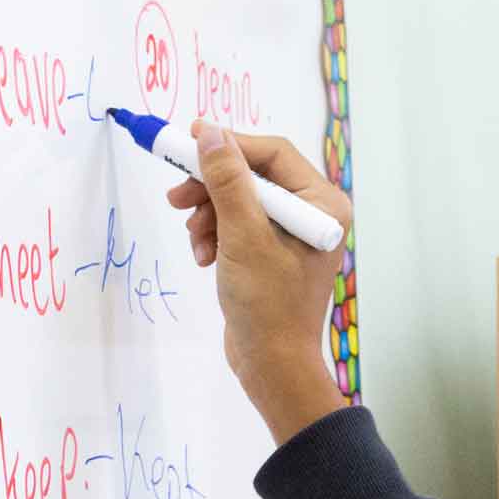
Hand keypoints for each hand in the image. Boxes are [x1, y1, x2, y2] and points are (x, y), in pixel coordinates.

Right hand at [166, 122, 353, 444]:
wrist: (272, 365)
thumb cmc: (267, 304)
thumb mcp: (243, 235)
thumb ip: (226, 180)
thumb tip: (210, 133)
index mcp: (322, 203)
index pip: (272, 153)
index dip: (229, 145)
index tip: (188, 141)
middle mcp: (312, 213)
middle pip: (252, 175)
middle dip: (212, 186)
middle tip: (176, 196)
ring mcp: (292, 233)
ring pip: (239, 200)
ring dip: (209, 215)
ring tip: (196, 241)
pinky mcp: (271, 253)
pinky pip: (237, 226)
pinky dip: (215, 235)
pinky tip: (204, 257)